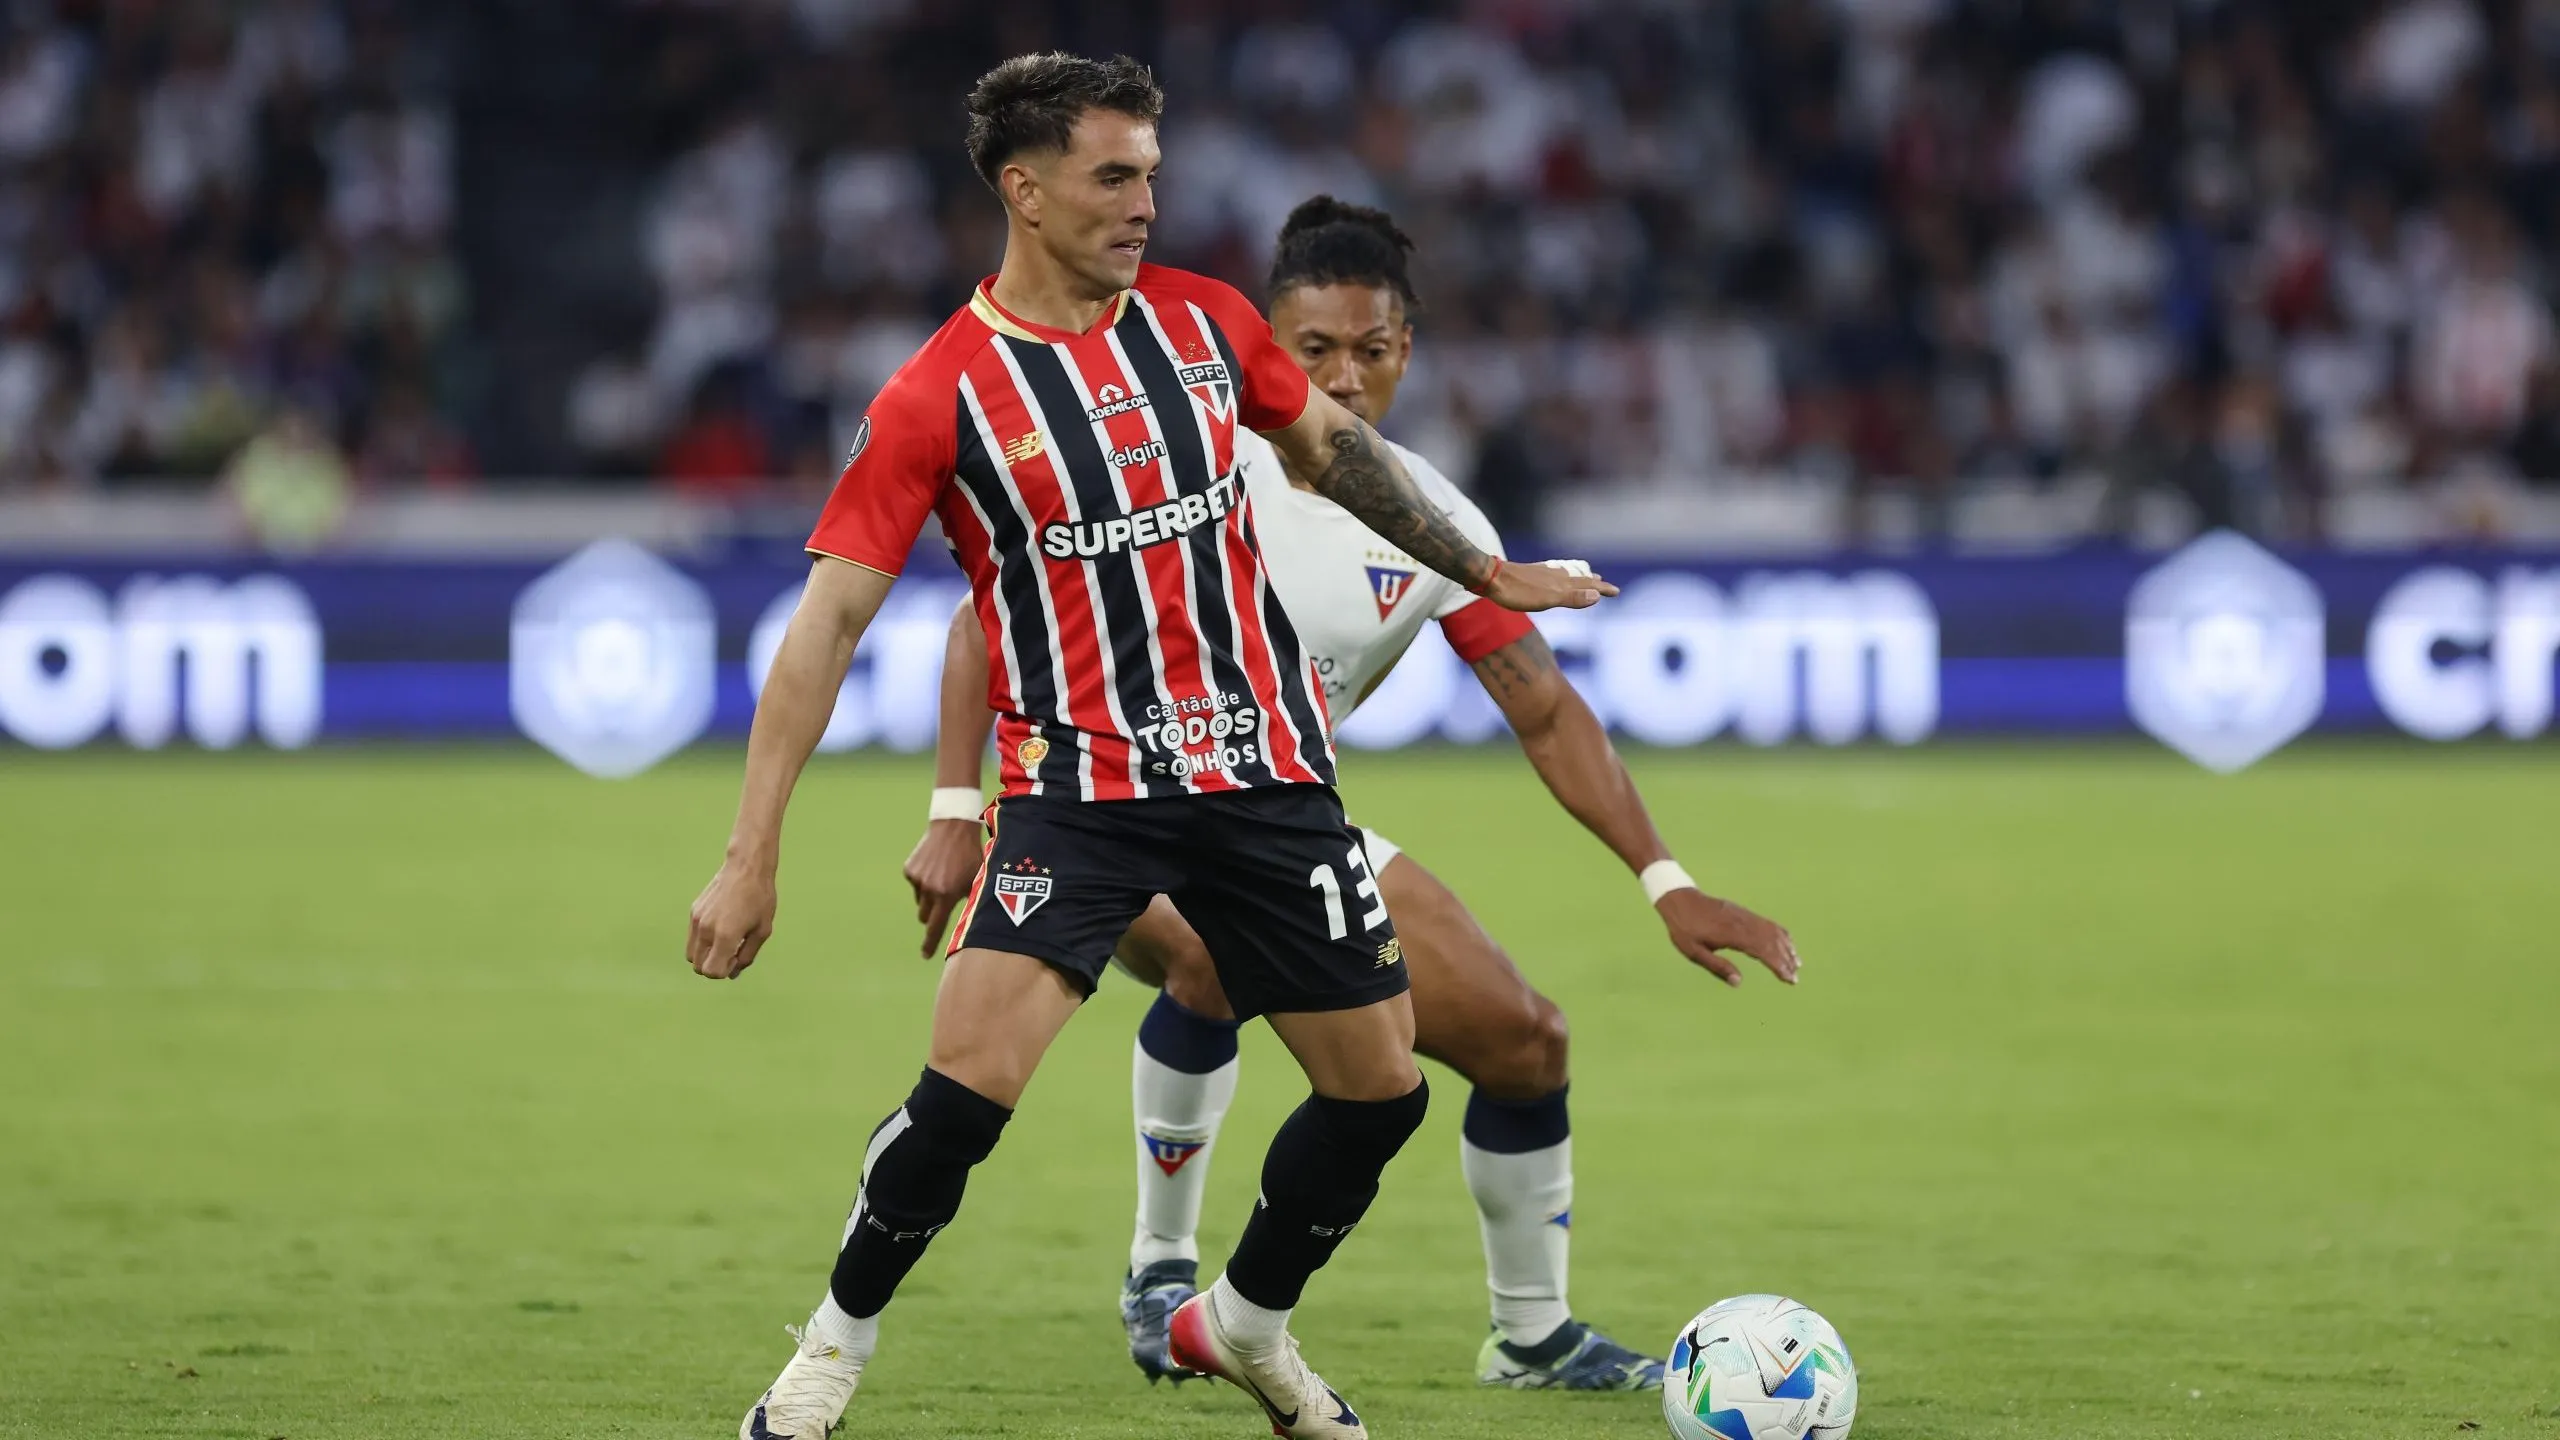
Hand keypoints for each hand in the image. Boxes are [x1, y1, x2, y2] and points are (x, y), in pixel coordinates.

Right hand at [687, 858, 777, 978]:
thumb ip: (746, 956)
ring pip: (691, 954)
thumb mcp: (762, 931)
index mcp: (724, 936)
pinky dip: (702, 942)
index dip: (725, 971)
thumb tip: (733, 974)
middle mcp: (706, 929)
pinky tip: (720, 928)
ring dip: (706, 955)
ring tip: (725, 942)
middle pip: (698, 967)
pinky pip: (692, 938)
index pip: (712, 972)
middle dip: (714, 966)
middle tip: (732, 951)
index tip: (737, 957)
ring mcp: (697, 920)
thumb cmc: (760, 899)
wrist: (746, 868)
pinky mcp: (693, 912)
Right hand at [903, 818, 984, 957]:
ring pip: (920, 900)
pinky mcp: (909, 869)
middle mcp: (928, 889)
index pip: (936, 927)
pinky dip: (923, 881)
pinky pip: (915, 884)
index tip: (925, 955)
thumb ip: (970, 901)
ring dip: (929, 896)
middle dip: (933, 914)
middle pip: (925, 916)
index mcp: (946, 895)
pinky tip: (935, 866)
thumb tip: (972, 924)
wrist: (953, 827)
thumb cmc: (971, 855)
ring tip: (944, 876)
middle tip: (943, 902)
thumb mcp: (975, 880)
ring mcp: (916, 879)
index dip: (930, 943)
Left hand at [1484, 558, 1617, 612]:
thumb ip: (1572, 597)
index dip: (1602, 589)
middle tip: (1605, 585)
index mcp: (1561, 583)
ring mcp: (1542, 574)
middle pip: (1579, 578)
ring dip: (1580, 578)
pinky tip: (1555, 576)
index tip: (1616, 591)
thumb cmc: (1518, 593)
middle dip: (1594, 583)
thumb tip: (1597, 594)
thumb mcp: (1547, 600)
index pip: (1588, 585)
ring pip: (1567, 575)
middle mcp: (1555, 576)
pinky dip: (1563, 575)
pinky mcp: (1530, 574)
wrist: (1490, 577)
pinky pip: (1554, 573)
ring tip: (1587, 577)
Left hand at [1657, 889, 1798, 988]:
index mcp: (1731, 935)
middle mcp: (1742, 923)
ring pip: (1772, 930)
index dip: (1778, 965)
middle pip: (1772, 941)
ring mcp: (1744, 915)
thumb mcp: (1694, 952)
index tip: (1789, 979)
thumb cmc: (1684, 929)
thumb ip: (1717, 967)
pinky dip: (1779, 933)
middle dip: (1786, 960)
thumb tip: (1738, 982)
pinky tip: (1786, 942)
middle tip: (1795, 977)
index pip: (1762, 951)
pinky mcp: (1743, 912)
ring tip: (1796, 963)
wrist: (1680, 899)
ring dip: (1786, 947)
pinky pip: (1766, 922)